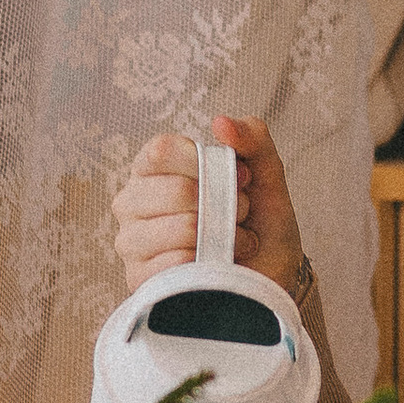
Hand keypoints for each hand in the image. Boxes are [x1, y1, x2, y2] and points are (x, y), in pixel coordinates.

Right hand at [109, 116, 305, 294]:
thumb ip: (250, 137)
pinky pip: (177, 264)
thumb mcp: (265, 173)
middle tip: (239, 214)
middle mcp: (132, 202)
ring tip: (232, 240)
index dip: (207, 163)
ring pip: (181, 228)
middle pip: (175, 190)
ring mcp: (131, 242)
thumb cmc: (260, 222)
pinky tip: (217, 265)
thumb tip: (220, 123)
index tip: (239, 177)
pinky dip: (210, 263)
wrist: (272, 275)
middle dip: (224, 203)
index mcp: (152, 170)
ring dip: (223, 235)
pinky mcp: (140, 279)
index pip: (162, 151)